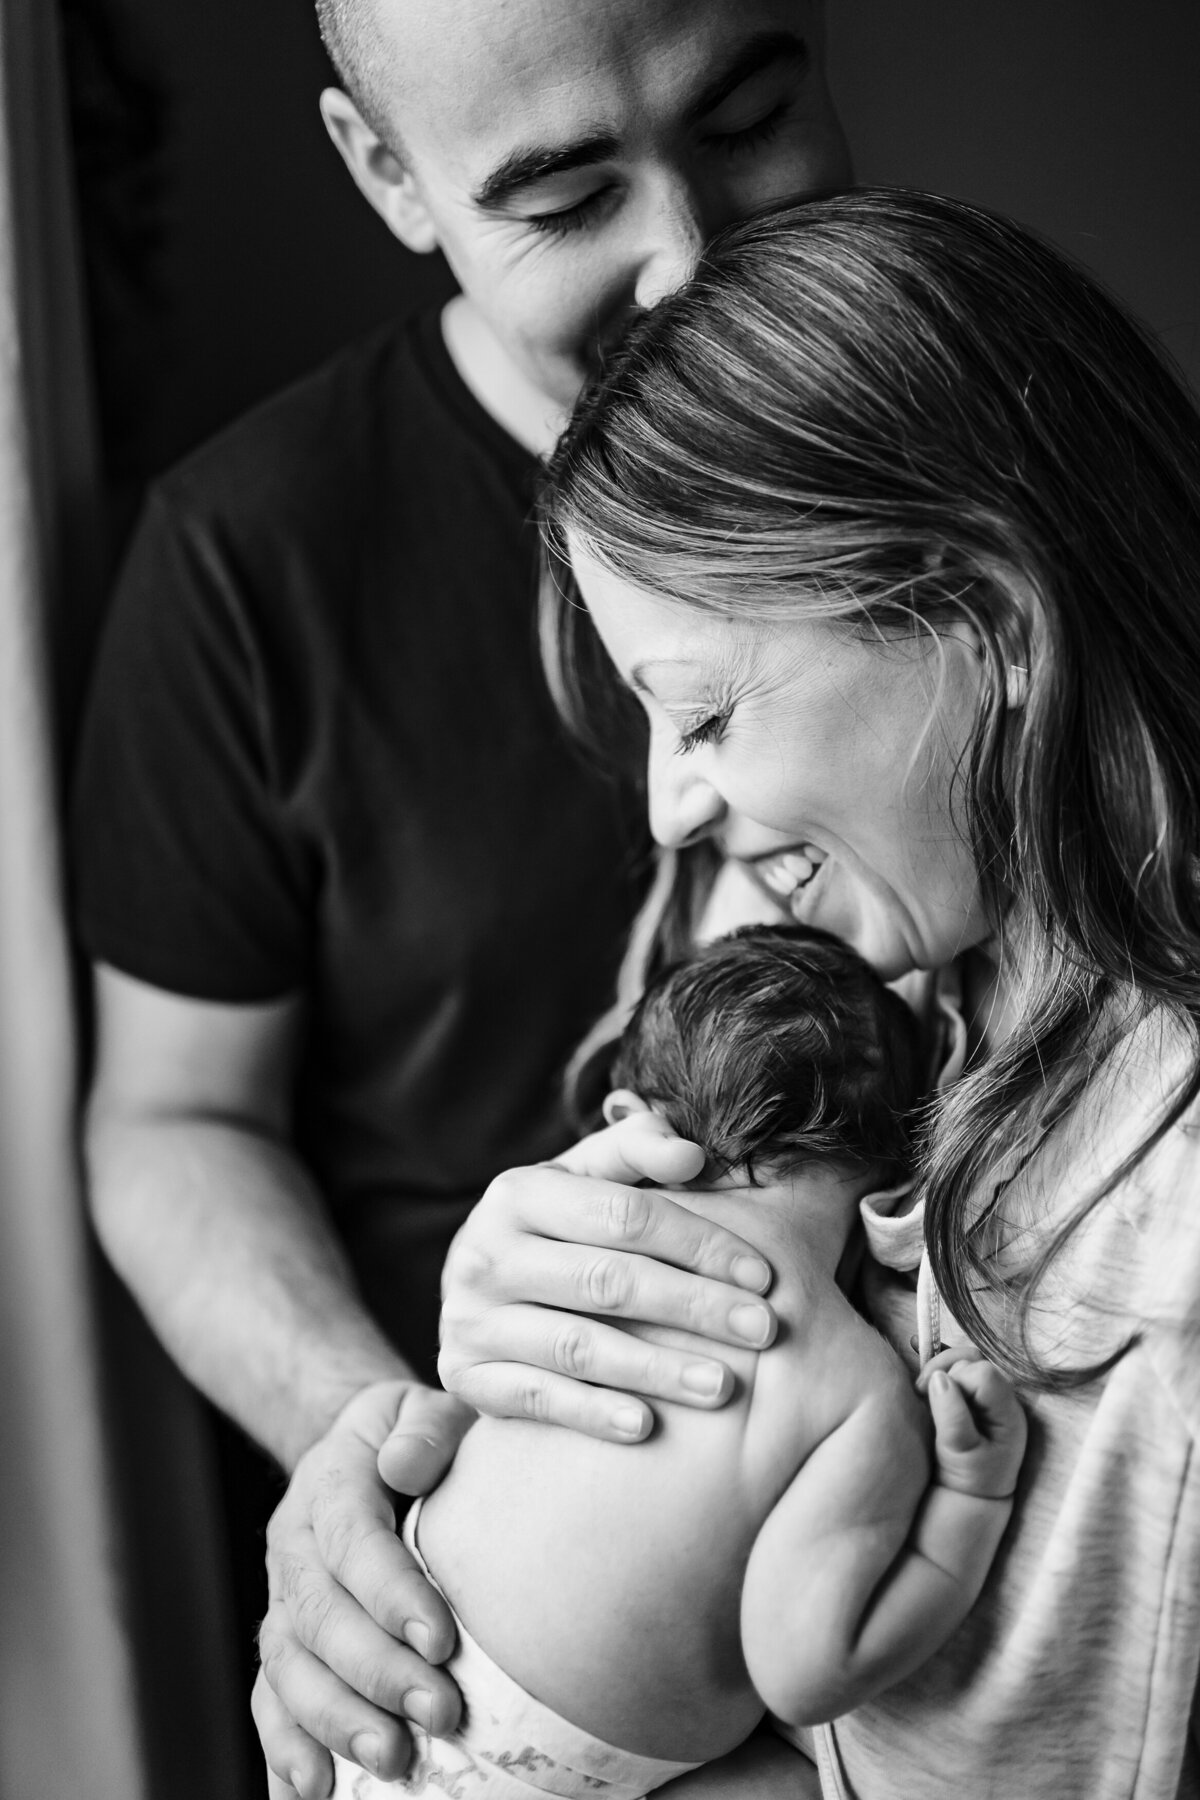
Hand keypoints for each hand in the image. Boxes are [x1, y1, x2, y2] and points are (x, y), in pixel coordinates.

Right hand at [255, 1379, 473, 1798]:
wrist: (364, 1450)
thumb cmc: (419, 1438)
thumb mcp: (428, 1408)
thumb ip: (426, 1429)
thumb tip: (405, 1465)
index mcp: (331, 1480)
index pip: (353, 1538)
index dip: (391, 1592)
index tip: (442, 1640)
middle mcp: (294, 1543)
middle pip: (318, 1615)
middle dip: (375, 1672)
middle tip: (439, 1713)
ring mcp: (281, 1598)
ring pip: (287, 1667)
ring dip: (335, 1720)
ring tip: (392, 1761)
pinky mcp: (284, 1644)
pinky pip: (270, 1702)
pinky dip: (285, 1751)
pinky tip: (315, 1792)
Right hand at [438, 1113, 776, 1441]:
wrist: (471, 1293)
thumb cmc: (552, 1229)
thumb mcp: (581, 1177)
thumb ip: (635, 1151)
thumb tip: (691, 1154)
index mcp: (518, 1192)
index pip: (624, 1215)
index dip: (699, 1243)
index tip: (762, 1275)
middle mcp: (485, 1253)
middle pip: (608, 1281)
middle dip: (695, 1306)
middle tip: (765, 1330)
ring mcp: (471, 1319)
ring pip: (578, 1346)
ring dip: (657, 1369)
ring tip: (723, 1386)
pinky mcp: (466, 1376)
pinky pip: (537, 1398)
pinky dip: (593, 1413)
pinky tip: (647, 1427)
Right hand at [916, 1346, 1026, 1499]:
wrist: (971, 1497)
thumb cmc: (969, 1480)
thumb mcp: (960, 1454)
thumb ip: (952, 1416)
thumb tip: (939, 1379)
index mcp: (1007, 1413)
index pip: (983, 1374)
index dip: (956, 1379)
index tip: (929, 1395)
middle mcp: (1000, 1399)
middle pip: (972, 1361)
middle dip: (943, 1370)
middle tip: (921, 1391)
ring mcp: (985, 1396)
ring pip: (962, 1361)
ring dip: (938, 1370)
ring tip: (921, 1390)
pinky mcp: (969, 1395)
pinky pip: (954, 1366)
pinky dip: (937, 1360)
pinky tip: (914, 1346)